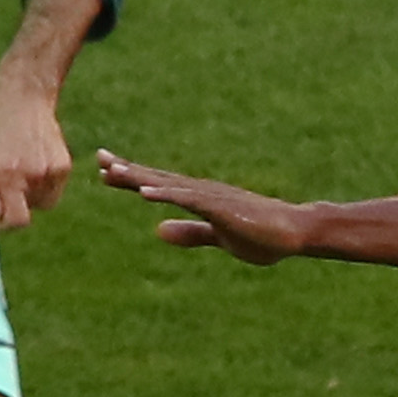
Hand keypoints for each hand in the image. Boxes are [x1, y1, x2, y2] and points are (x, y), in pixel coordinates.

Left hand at [0, 78, 66, 228]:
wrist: (24, 97)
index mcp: (9, 175)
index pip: (16, 221)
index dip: (1, 224)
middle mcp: (35, 177)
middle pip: (27, 212)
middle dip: (11, 205)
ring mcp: (54, 172)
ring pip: (41, 203)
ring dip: (27, 197)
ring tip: (16, 172)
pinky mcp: (65, 167)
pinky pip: (53, 190)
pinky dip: (40, 186)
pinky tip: (30, 164)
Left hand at [98, 148, 312, 262]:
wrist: (298, 233)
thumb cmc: (265, 235)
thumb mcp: (221, 238)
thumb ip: (192, 233)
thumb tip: (158, 231)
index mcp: (200, 200)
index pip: (159, 186)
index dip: (132, 178)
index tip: (105, 170)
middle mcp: (202, 192)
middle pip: (157, 178)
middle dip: (127, 169)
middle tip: (99, 158)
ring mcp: (212, 197)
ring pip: (168, 184)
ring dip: (140, 177)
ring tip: (113, 171)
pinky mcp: (222, 207)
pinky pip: (189, 199)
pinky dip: (166, 194)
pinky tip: (146, 191)